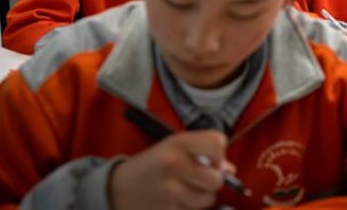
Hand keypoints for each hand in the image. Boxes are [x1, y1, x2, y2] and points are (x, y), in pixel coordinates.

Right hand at [109, 130, 234, 209]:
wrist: (116, 188)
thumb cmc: (152, 165)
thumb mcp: (174, 148)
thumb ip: (203, 153)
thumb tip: (231, 169)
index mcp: (177, 143)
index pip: (217, 142)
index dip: (220, 153)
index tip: (211, 159)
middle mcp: (174, 164)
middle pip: (216, 178)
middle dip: (213, 181)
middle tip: (201, 178)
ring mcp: (169, 190)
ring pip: (208, 199)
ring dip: (203, 197)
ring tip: (187, 190)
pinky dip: (190, 208)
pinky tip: (178, 201)